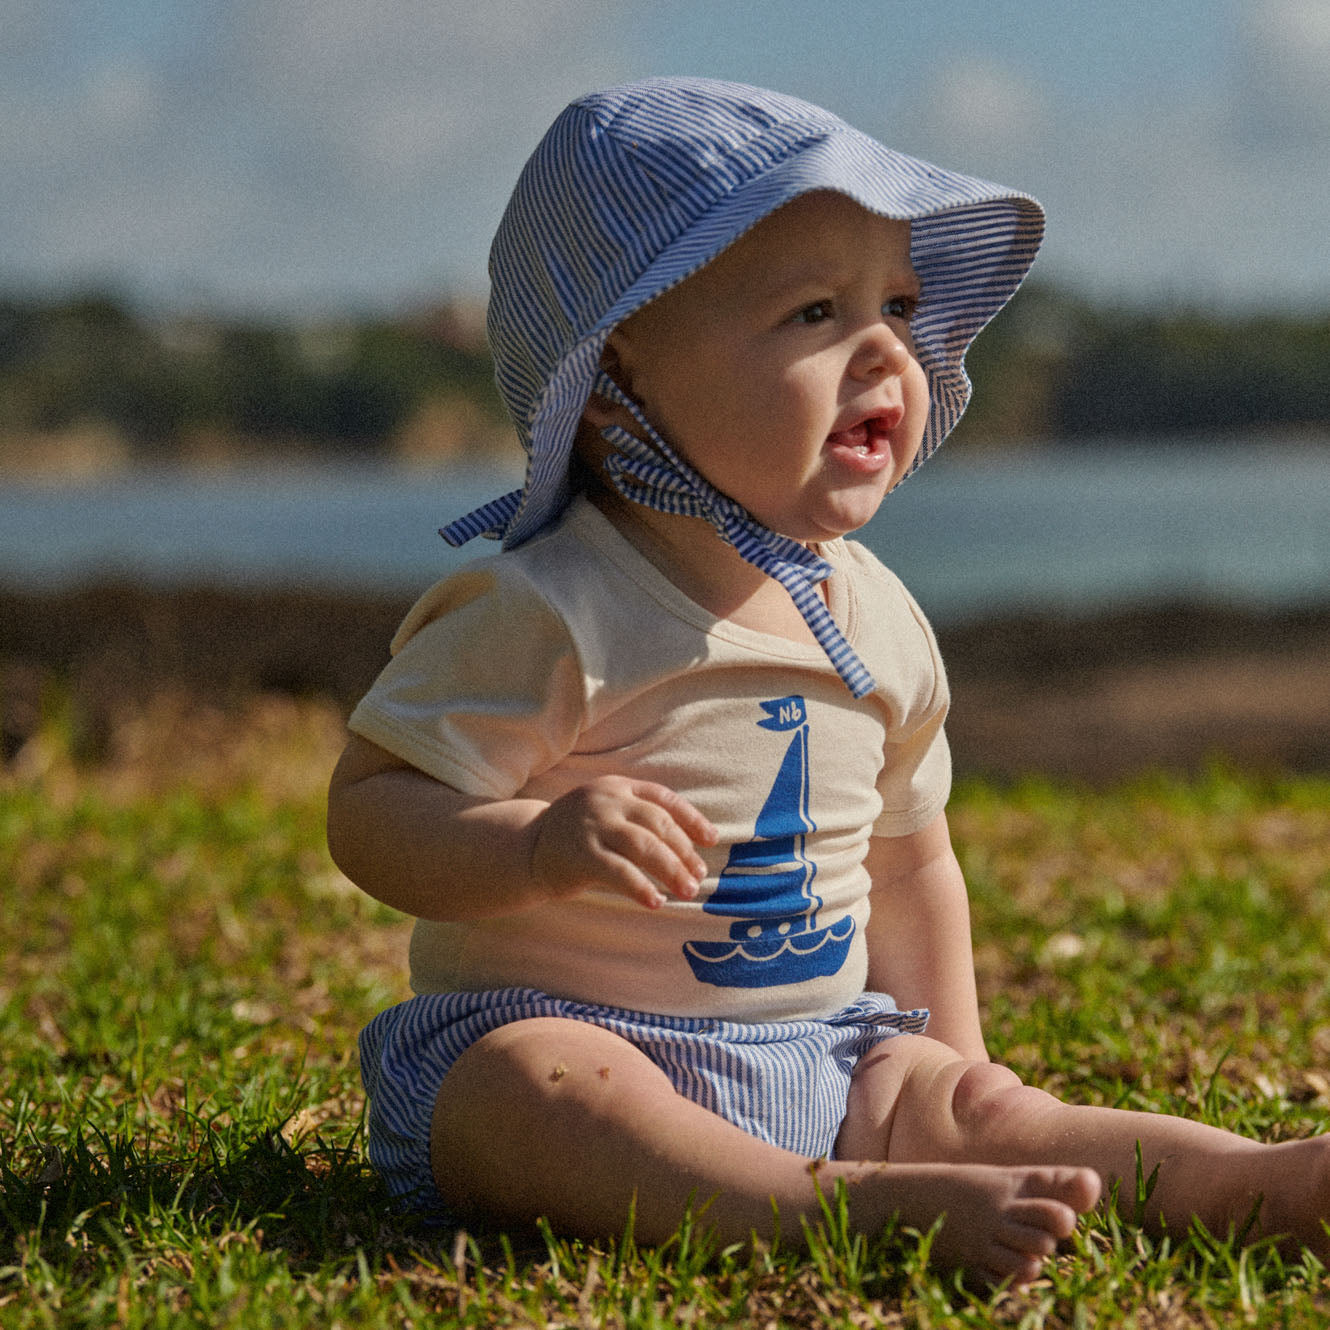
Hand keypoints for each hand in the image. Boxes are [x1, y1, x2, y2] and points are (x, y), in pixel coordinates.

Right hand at [529, 775, 717, 908]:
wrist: (525, 849)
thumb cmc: (578, 836)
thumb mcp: (607, 814)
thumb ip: (639, 820)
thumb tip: (690, 848)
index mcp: (617, 787)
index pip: (664, 799)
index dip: (692, 819)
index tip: (711, 839)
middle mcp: (607, 801)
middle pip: (658, 823)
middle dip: (684, 851)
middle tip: (699, 874)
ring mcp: (593, 826)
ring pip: (644, 846)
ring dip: (671, 870)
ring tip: (688, 890)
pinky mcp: (581, 854)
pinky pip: (620, 872)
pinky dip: (641, 888)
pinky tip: (656, 902)